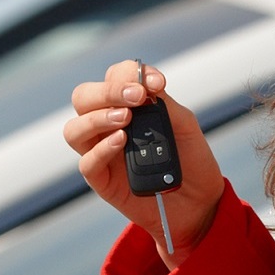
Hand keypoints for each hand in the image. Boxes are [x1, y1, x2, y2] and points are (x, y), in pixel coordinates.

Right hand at [65, 60, 224, 267]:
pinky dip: (102, 149)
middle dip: (107, 91)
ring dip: (97, 117)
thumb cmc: (190, 159)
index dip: (129, 73)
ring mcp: (101, 152)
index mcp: (126, 105)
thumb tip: (145, 85)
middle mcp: (107, 124)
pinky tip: (122, 141)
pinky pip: (87, 162)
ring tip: (125, 118)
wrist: (199, 201)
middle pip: (83, 97)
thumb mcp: (184, 125)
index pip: (113, 77)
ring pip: (74, 129)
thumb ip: (164, 104)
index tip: (156, 83)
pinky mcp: (102, 180)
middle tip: (136, 97)